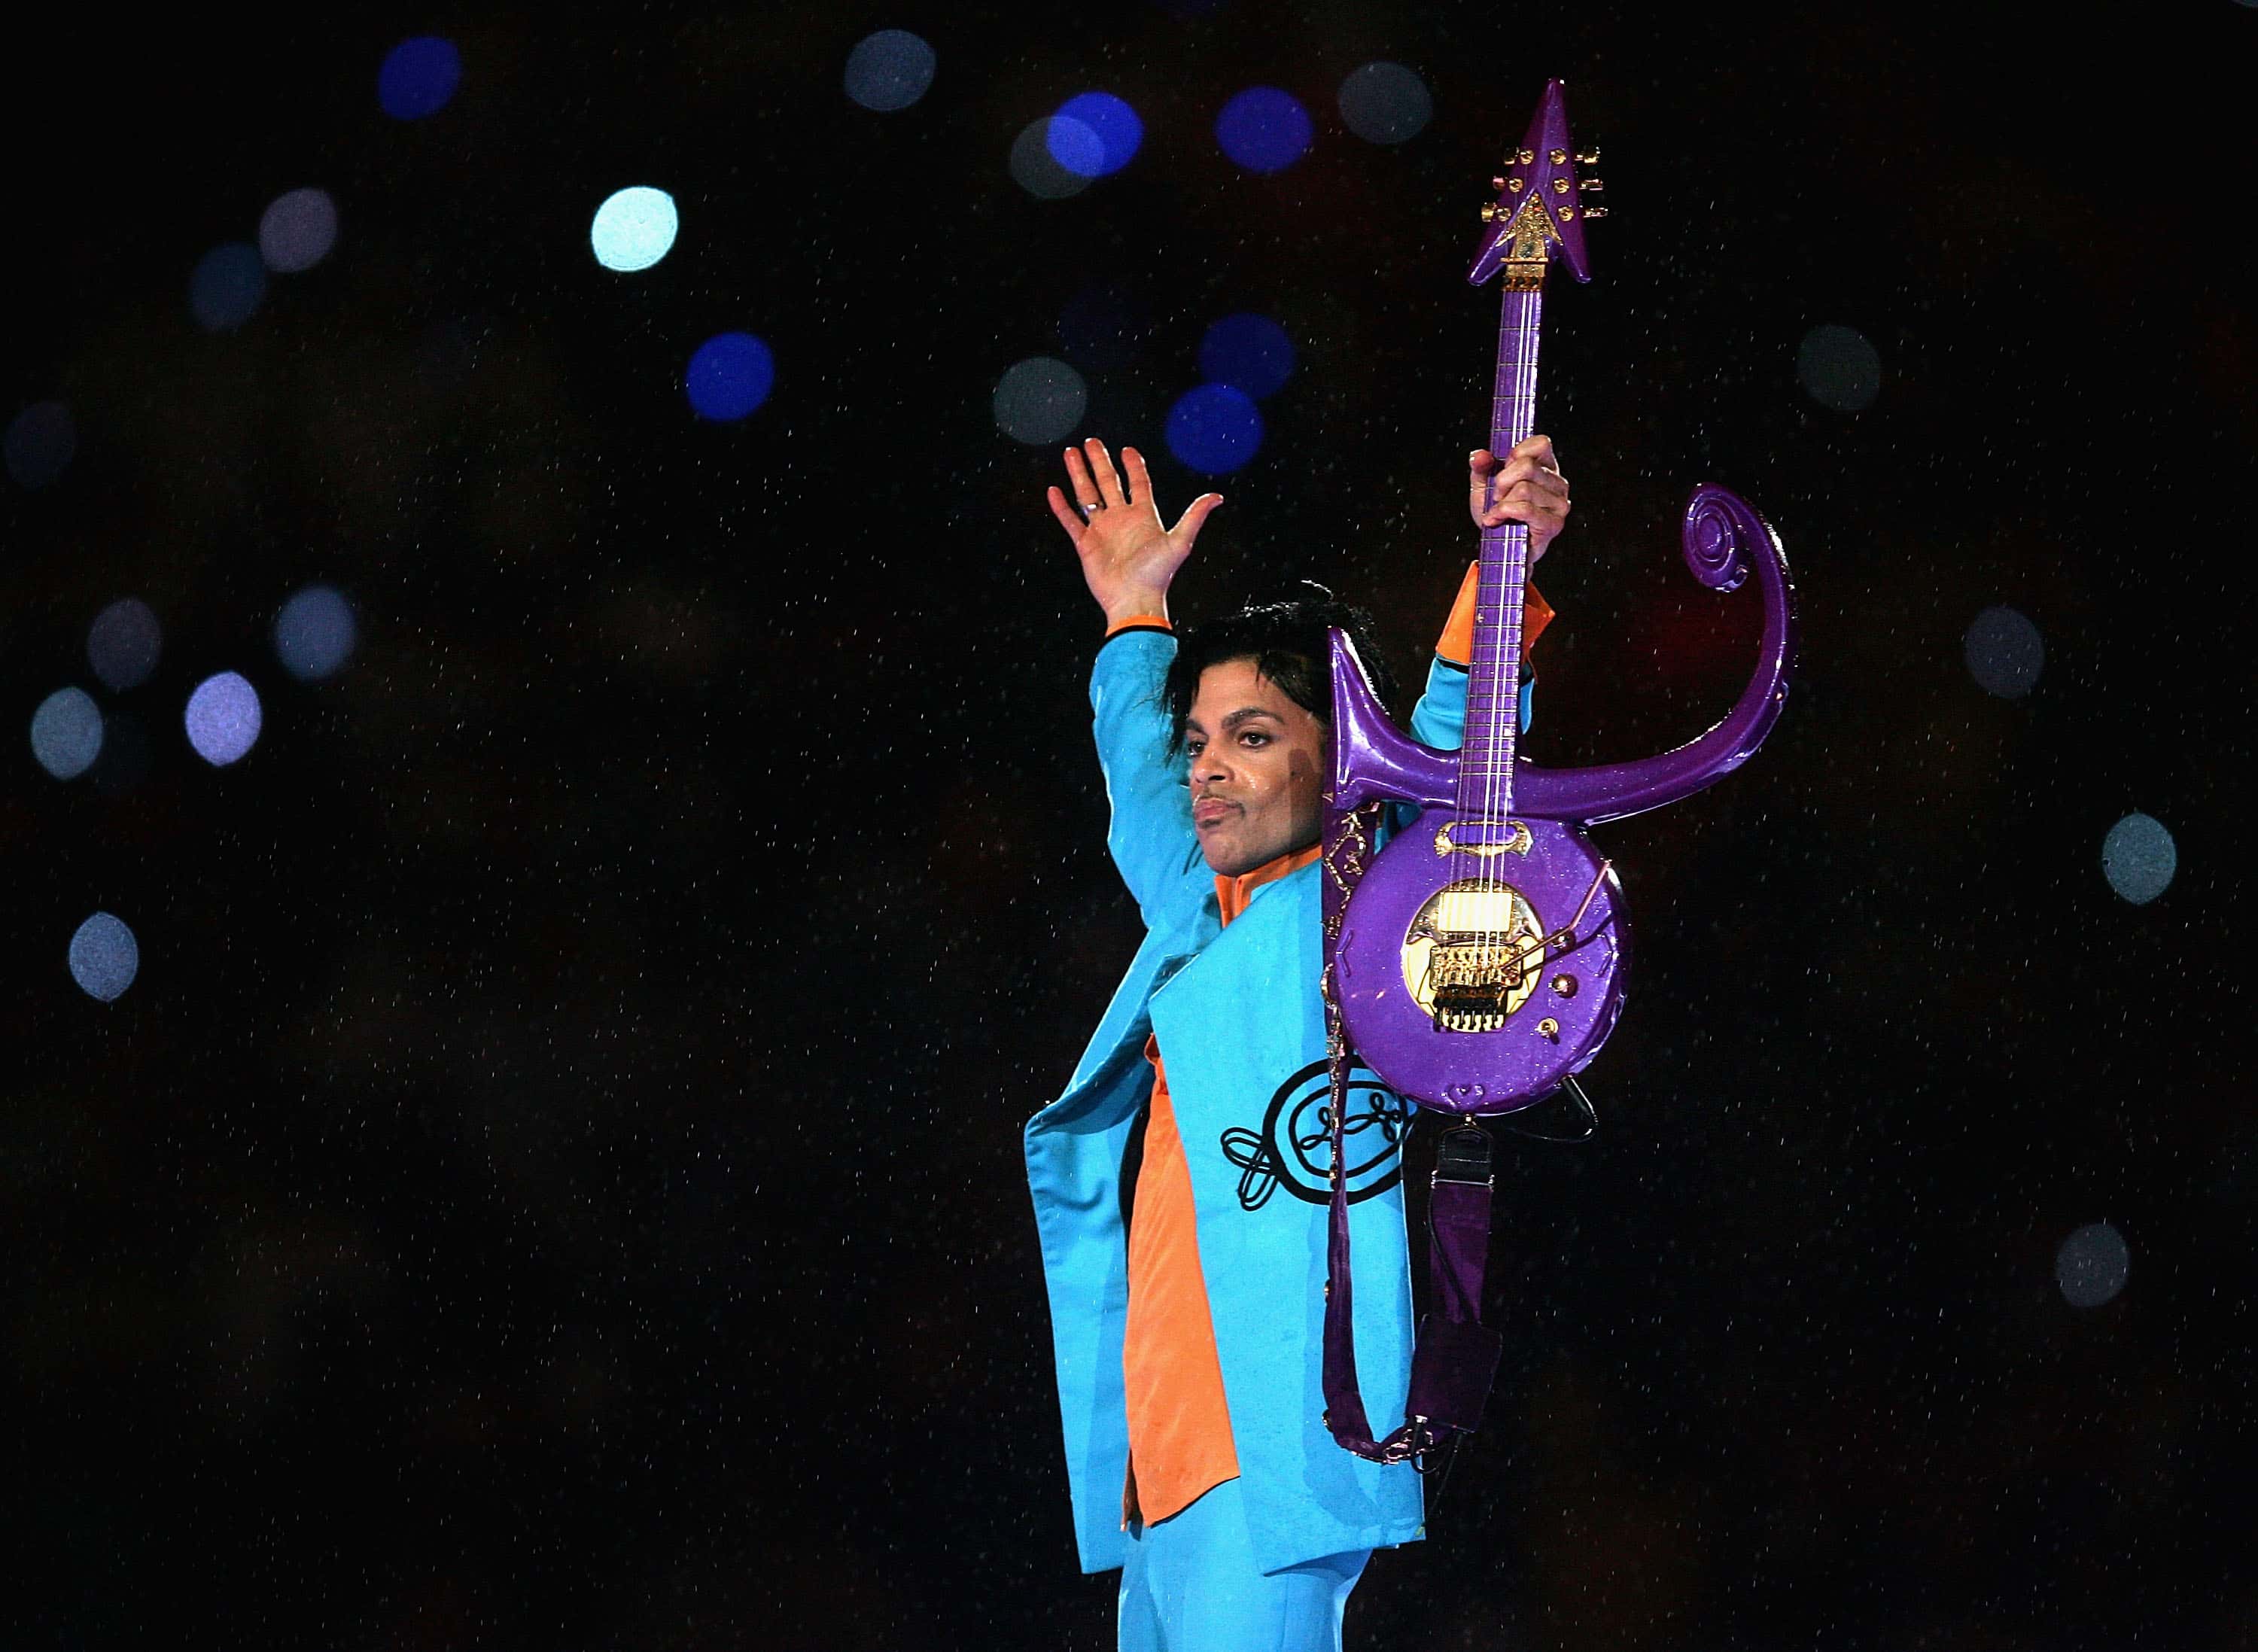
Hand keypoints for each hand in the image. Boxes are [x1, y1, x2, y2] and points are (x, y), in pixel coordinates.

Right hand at [1046, 439, 1223, 627]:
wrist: (1134, 600)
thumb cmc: (1157, 575)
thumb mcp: (1180, 542)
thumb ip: (1195, 517)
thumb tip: (1217, 497)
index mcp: (1143, 516)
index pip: (1138, 483)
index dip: (1133, 466)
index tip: (1127, 449)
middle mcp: (1121, 519)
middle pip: (1108, 482)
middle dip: (1099, 461)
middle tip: (1091, 442)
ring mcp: (1102, 530)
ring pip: (1087, 495)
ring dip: (1078, 474)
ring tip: (1070, 454)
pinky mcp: (1086, 544)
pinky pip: (1071, 520)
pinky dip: (1061, 506)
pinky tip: (1054, 490)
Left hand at [1468, 434, 1569, 562]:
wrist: (1499, 546)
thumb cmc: (1498, 513)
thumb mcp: (1484, 485)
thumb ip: (1481, 467)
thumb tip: (1480, 455)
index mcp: (1546, 467)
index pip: (1541, 443)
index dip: (1516, 453)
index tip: (1504, 468)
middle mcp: (1558, 483)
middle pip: (1526, 466)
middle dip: (1502, 482)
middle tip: (1497, 495)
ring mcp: (1559, 504)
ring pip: (1524, 488)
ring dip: (1502, 501)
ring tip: (1499, 510)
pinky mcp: (1553, 524)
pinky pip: (1525, 509)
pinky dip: (1504, 513)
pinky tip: (1496, 519)